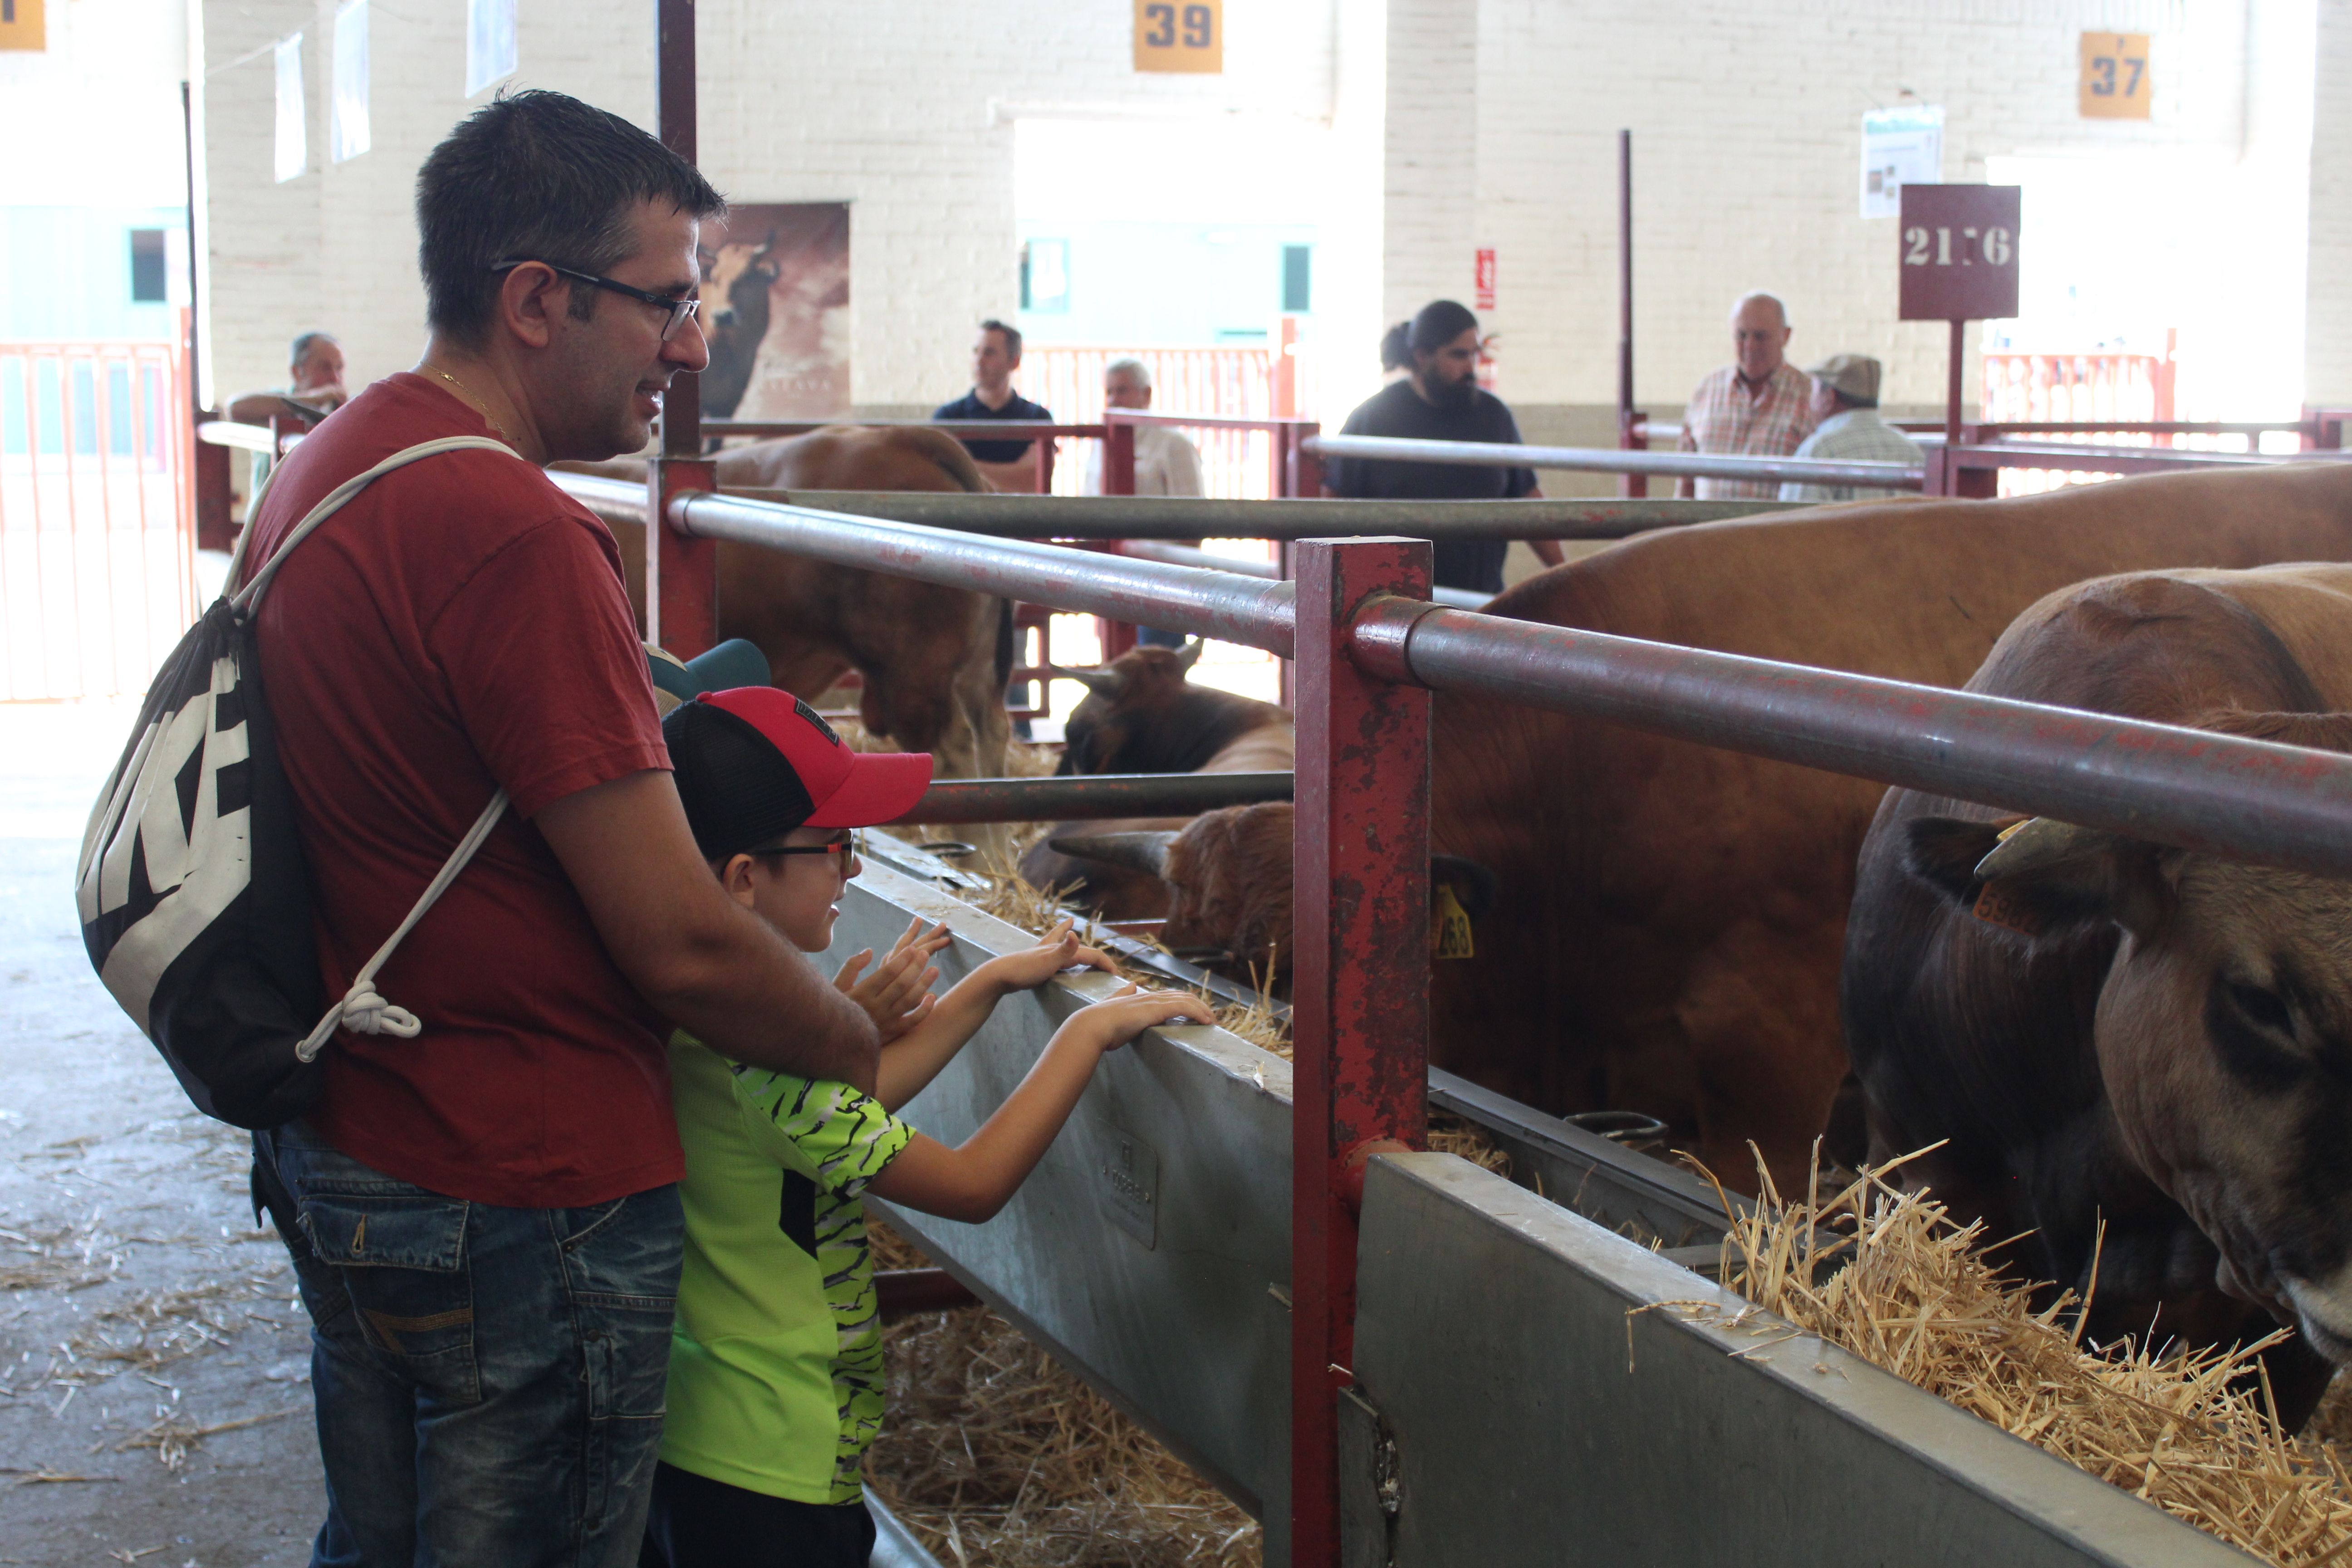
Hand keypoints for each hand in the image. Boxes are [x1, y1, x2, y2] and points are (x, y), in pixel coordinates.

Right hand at [834, 917, 950, 1043]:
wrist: (834, 1040)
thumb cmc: (835, 1007)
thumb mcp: (837, 985)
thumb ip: (851, 967)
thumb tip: (869, 951)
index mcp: (862, 992)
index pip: (887, 973)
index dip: (902, 959)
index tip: (912, 948)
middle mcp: (875, 1007)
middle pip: (901, 984)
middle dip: (915, 967)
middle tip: (926, 954)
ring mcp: (885, 1021)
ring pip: (909, 1000)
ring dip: (923, 984)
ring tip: (934, 970)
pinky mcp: (891, 1032)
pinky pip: (911, 1022)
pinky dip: (924, 1010)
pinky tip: (932, 997)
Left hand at [978, 919, 1117, 992]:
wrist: (998, 974)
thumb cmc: (1024, 971)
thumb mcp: (1047, 962)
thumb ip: (1064, 949)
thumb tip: (1076, 933)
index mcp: (1062, 950)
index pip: (1091, 955)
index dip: (1106, 964)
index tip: (1116, 976)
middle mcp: (1055, 947)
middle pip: (1081, 950)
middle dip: (1094, 955)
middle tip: (1107, 964)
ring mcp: (1044, 952)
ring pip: (1063, 944)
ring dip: (1073, 940)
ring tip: (1072, 927)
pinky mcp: (1035, 958)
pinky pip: (1050, 946)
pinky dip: (1054, 937)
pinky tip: (1051, 936)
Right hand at [1058, 983, 1215, 1055]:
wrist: (1092, 1026)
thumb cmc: (1099, 1024)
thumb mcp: (1114, 1007)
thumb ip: (1122, 996)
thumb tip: (1130, 985)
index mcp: (1140, 998)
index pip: (1168, 995)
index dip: (1183, 1001)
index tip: (1195, 1012)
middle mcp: (1149, 997)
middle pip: (1181, 996)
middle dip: (1198, 1005)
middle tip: (1209, 1018)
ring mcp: (1153, 1002)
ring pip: (1186, 1000)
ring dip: (1202, 1010)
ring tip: (1212, 1021)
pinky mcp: (1156, 1010)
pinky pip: (1183, 1008)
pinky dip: (1198, 1013)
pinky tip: (1206, 1021)